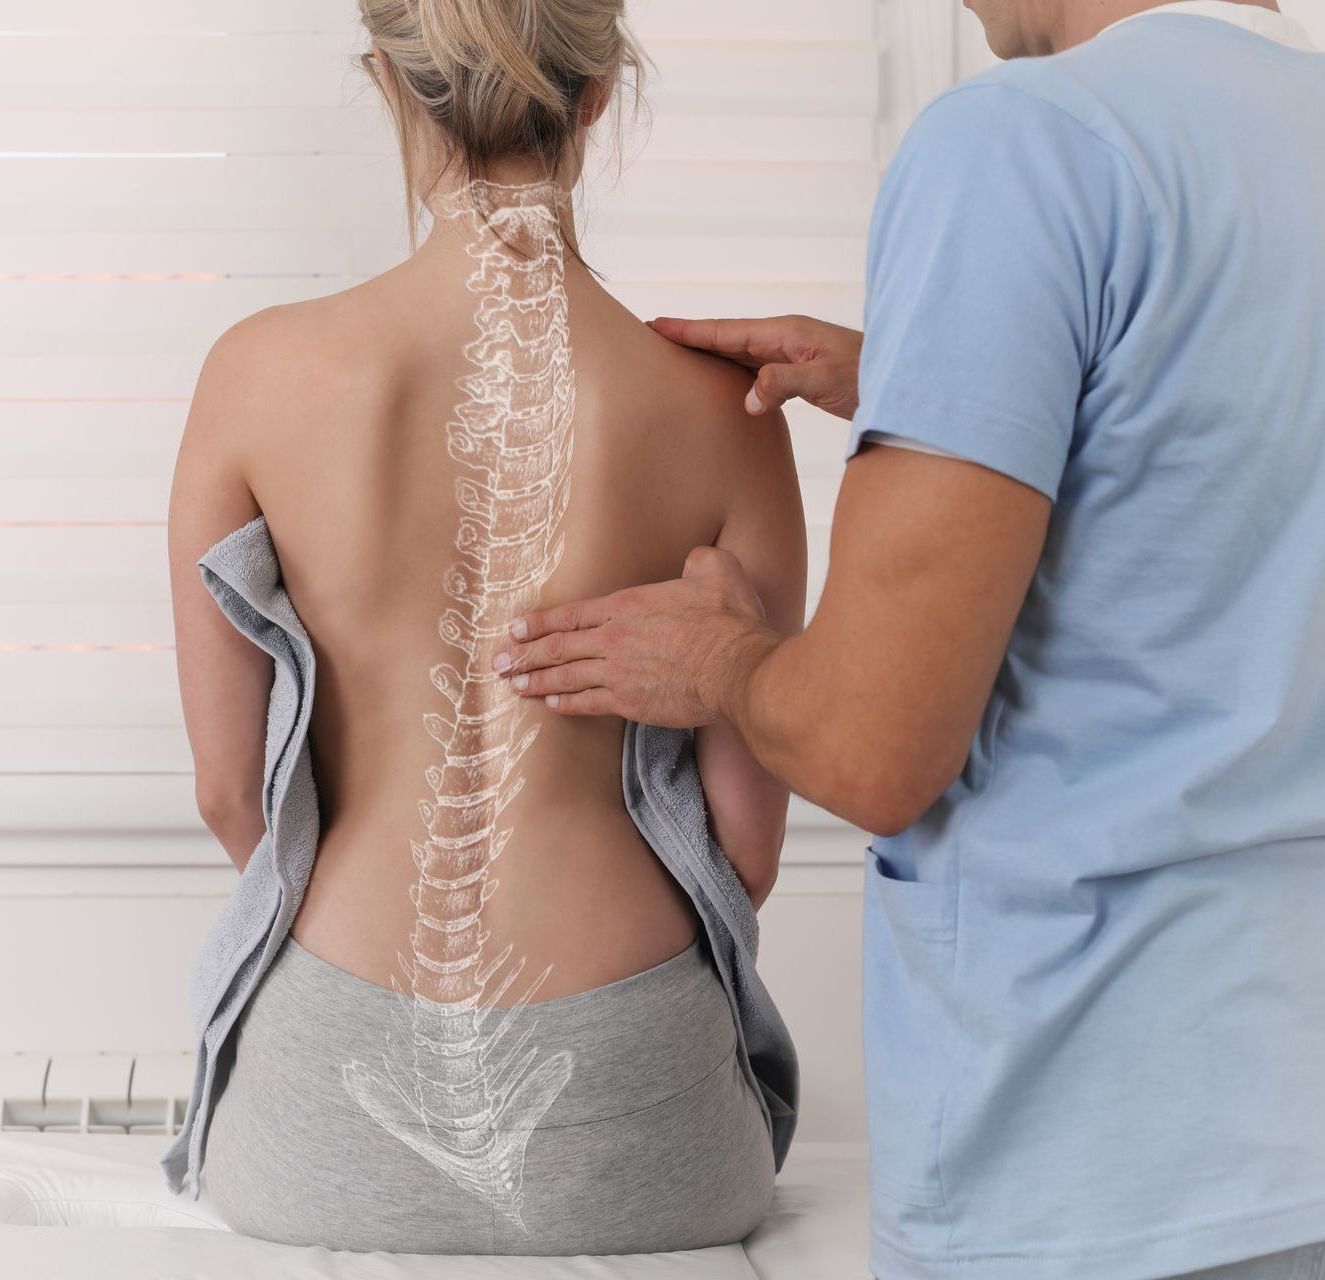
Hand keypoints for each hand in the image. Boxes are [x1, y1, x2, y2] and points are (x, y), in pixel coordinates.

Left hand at [491, 547, 778, 726]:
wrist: (738, 669)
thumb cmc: (728, 621)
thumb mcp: (716, 571)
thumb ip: (699, 561)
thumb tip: (695, 559)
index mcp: (627, 605)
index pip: (571, 614)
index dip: (538, 623)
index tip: (514, 630)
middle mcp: (614, 639)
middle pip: (558, 647)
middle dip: (524, 655)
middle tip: (499, 664)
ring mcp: (619, 673)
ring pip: (566, 677)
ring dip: (536, 681)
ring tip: (514, 685)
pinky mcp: (631, 703)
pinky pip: (588, 703)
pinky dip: (567, 704)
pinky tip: (552, 705)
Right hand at [648, 314, 862, 420]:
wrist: (904, 384)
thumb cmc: (870, 377)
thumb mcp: (823, 379)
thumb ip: (783, 383)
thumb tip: (747, 399)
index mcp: (785, 332)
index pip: (725, 330)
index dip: (690, 330)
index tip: (656, 326)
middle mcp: (784, 338)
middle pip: (727, 336)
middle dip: (691, 336)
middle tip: (654, 337)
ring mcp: (792, 354)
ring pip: (740, 353)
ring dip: (710, 354)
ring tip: (679, 357)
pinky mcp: (800, 372)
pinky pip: (756, 369)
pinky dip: (733, 372)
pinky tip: (725, 382)